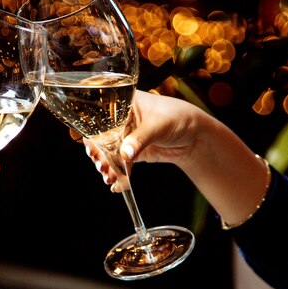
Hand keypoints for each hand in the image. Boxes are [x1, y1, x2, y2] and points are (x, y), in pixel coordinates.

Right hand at [84, 89, 269, 226]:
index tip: (90, 145)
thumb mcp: (159, 125)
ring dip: (106, 166)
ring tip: (109, 177)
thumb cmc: (181, 119)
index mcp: (124, 102)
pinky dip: (118, 176)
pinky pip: (120, 165)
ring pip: (108, 153)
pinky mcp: (133, 153)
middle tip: (100, 165)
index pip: (100, 114)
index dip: (91, 129)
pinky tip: (117, 186)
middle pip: (100, 137)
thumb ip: (141, 139)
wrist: (198, 139)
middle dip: (98, 153)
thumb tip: (124, 154)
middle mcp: (121, 119)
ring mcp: (126, 137)